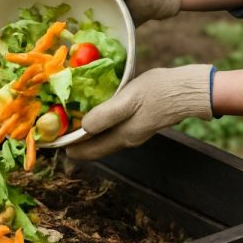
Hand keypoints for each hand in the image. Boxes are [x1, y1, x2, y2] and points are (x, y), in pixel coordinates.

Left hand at [66, 65, 212, 159]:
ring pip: (103, 139)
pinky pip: (113, 129)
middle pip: (94, 148)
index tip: (52, 142)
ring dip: (86, 133)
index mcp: (122, 136)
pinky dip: (99, 125)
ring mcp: (134, 132)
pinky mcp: (140, 123)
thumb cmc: (160, 91)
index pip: (88, 152)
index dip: (68, 149)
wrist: (190, 90)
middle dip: (75, 142)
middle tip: (57, 130)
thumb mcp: (129, 99)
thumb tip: (83, 127)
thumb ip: (106, 115)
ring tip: (70, 121)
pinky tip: (95, 112)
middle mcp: (127, 139)